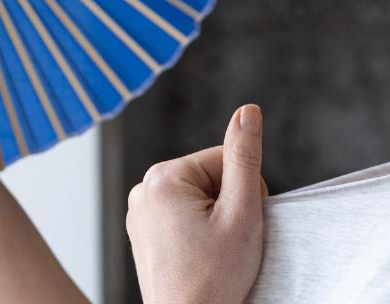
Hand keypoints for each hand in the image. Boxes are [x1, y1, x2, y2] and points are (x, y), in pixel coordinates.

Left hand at [127, 103, 269, 303]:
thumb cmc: (214, 279)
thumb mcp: (242, 211)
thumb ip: (245, 157)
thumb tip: (248, 111)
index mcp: (163, 178)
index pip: (227, 158)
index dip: (245, 189)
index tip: (237, 224)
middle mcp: (144, 190)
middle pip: (211, 175)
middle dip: (229, 204)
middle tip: (226, 242)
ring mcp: (140, 213)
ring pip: (200, 196)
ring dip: (216, 218)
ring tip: (212, 252)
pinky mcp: (144, 233)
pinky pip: (184, 215)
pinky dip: (199, 232)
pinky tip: (200, 256)